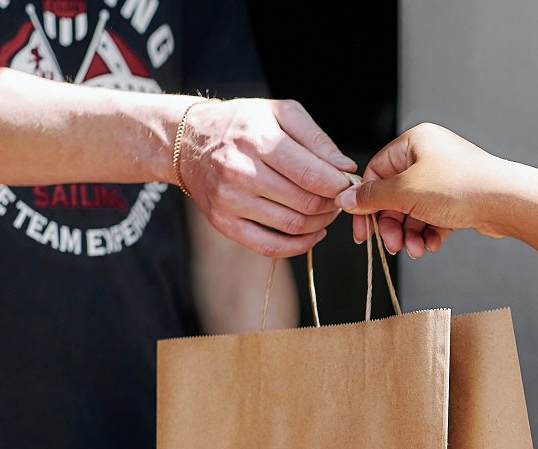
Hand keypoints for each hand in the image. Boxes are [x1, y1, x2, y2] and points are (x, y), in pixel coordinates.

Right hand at [179, 98, 355, 257]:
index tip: (348, 185)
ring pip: (292, 226)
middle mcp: (241, 172)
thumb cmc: (243, 125)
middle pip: (305, 203)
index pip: (312, 175)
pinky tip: (313, 233)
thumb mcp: (279, 113)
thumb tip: (345, 169)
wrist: (190, 142)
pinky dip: (299, 245)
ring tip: (327, 211)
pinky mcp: (224, 223)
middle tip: (339, 198)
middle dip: (332, 204)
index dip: (339, 186)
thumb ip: (316, 138)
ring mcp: (230, 201)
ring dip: (320, 224)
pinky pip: (270, 247)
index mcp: (258, 140)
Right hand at [337, 124, 519, 257]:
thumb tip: (346, 200)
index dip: (366, 201)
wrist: (506, 201)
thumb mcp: (405, 192)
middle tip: (392, 244)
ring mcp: (446, 177)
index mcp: (415, 141)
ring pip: (415, 210)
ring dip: (410, 234)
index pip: (376, 171)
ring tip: (415, 250)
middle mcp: (430, 155)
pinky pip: (434, 217)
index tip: (361, 228)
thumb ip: (372, 198)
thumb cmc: (460, 187)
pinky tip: (432, 245)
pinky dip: (429, 233)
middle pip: (395, 195)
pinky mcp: (459, 197)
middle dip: (392, 224)